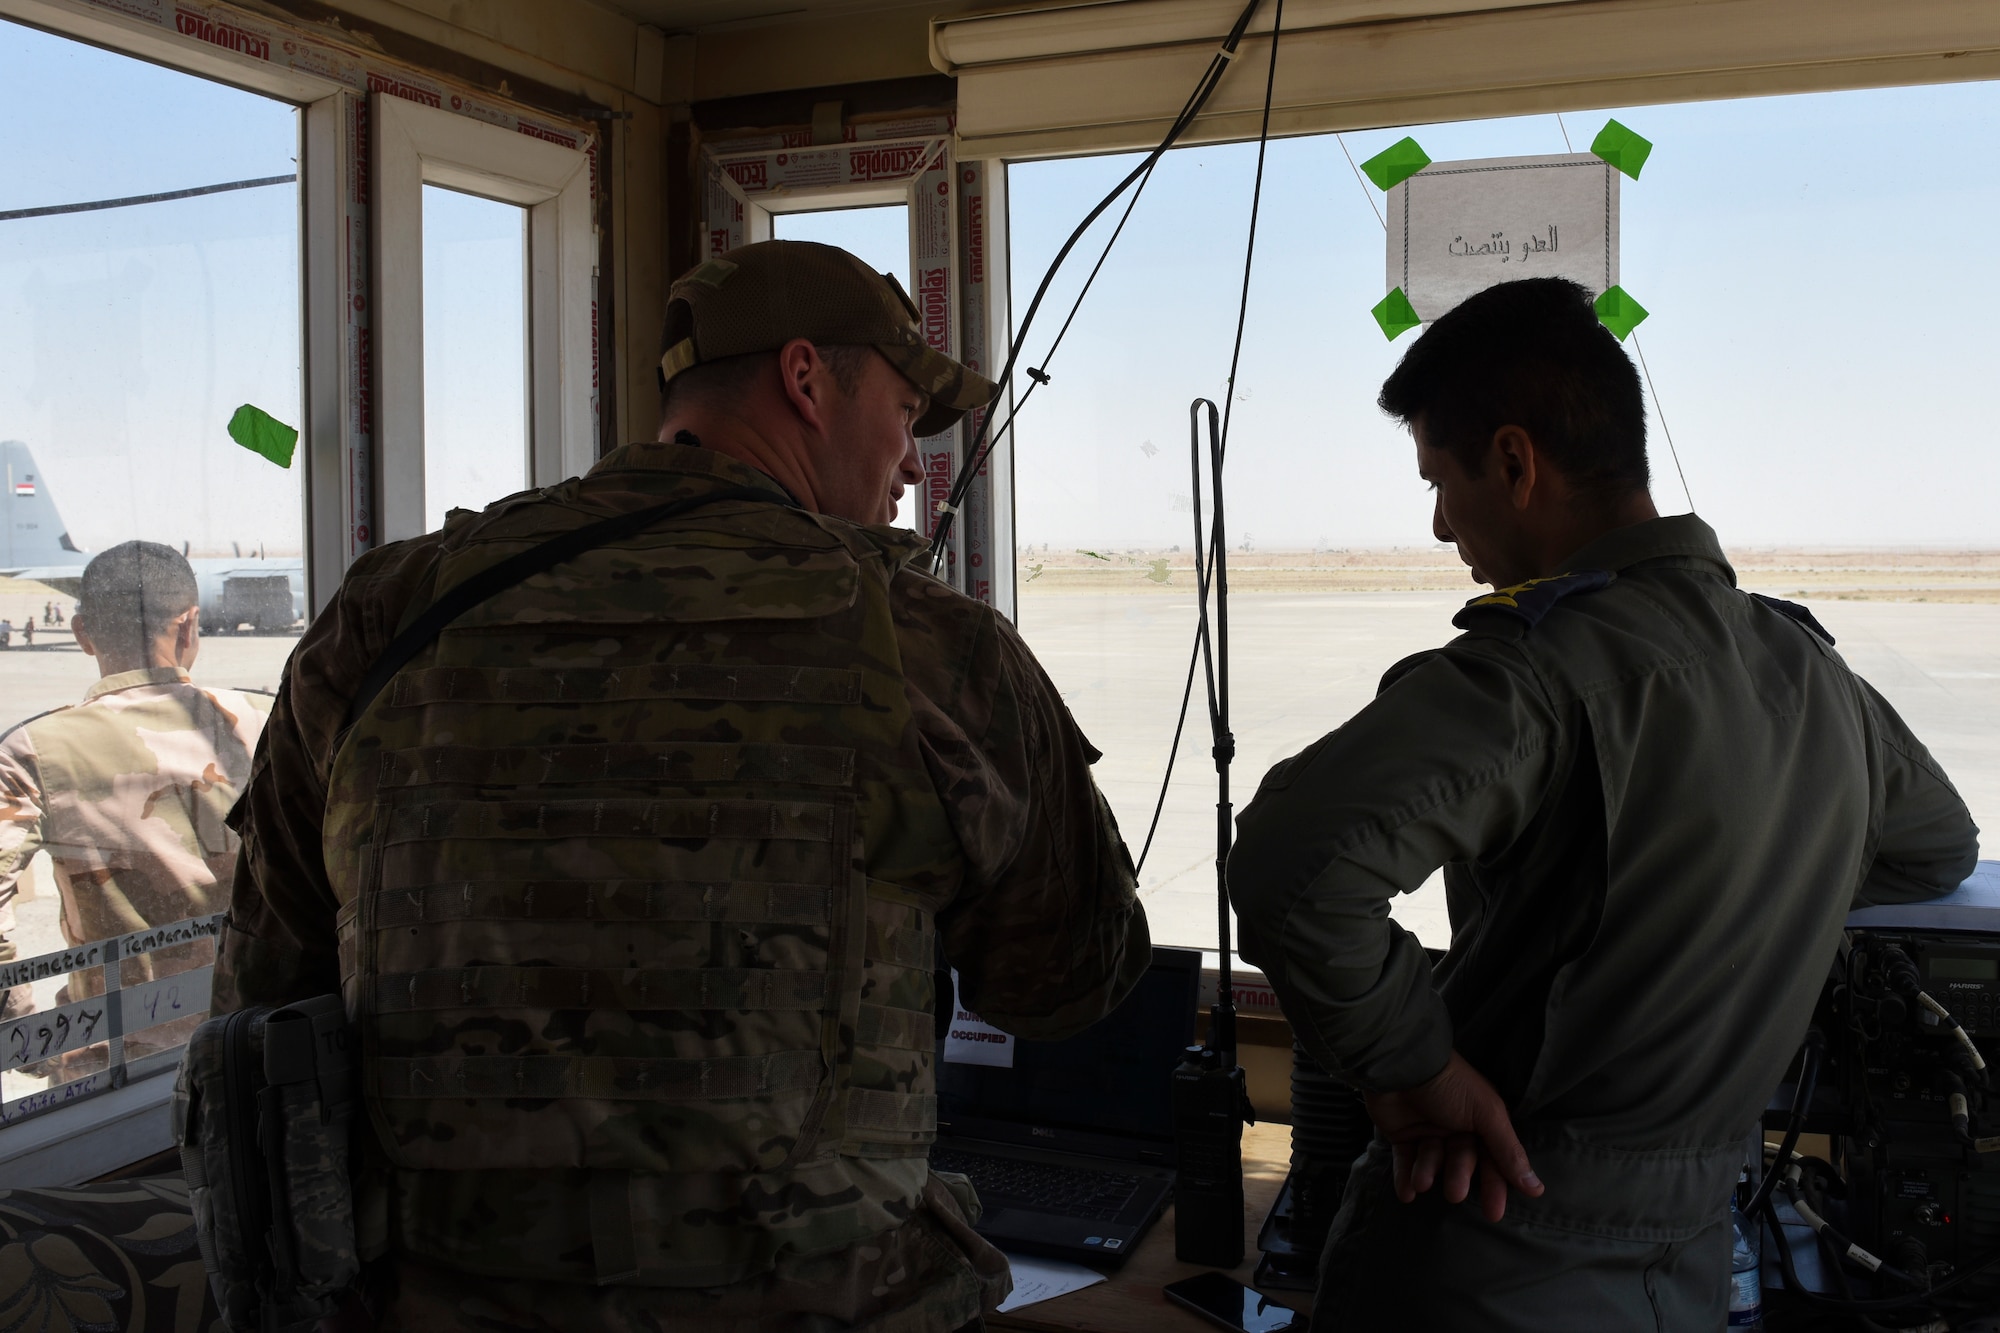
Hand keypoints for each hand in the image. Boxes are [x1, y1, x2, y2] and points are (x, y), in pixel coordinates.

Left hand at [1363, 1050, 1543, 1222]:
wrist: (1401, 1065)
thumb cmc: (1450, 1085)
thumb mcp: (1486, 1114)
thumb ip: (1508, 1151)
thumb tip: (1536, 1187)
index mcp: (1480, 1121)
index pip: (1492, 1160)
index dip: (1494, 1185)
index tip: (1494, 1213)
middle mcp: (1456, 1127)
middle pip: (1462, 1162)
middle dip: (1458, 1178)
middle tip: (1455, 1193)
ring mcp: (1427, 1130)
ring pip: (1432, 1163)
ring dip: (1428, 1174)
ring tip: (1422, 1181)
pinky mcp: (1401, 1134)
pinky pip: (1405, 1161)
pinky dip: (1405, 1178)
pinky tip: (1406, 1193)